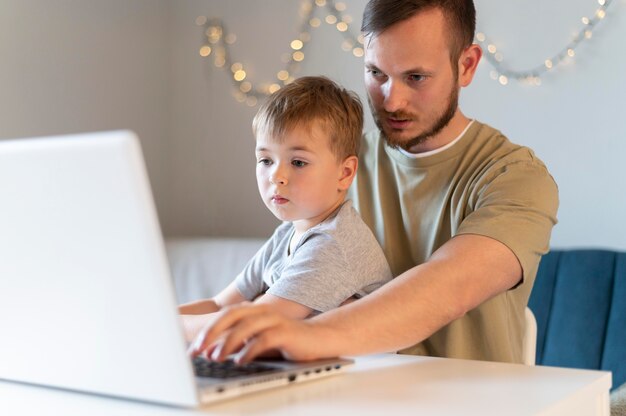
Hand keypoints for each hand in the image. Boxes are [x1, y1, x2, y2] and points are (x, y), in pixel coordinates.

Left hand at [188, 302, 331, 363]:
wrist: (318, 338)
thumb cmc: (284, 340)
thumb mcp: (257, 338)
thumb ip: (237, 341)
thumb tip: (210, 352)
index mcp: (252, 310)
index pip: (223, 316)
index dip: (205, 331)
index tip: (191, 349)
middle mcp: (261, 311)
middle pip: (230, 316)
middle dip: (210, 334)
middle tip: (196, 351)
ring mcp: (274, 320)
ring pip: (245, 326)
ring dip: (227, 343)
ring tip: (215, 357)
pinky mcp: (286, 332)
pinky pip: (264, 340)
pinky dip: (249, 350)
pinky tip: (239, 361)